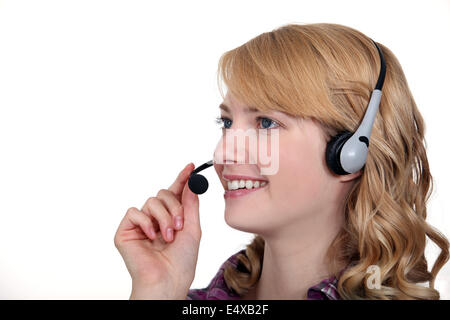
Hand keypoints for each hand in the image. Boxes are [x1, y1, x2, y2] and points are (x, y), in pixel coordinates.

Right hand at [114, 163, 200, 298]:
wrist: (168, 279)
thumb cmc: (182, 260)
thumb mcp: (192, 229)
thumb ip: (190, 205)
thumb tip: (191, 184)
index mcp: (172, 217)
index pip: (175, 193)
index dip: (182, 179)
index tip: (191, 166)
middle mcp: (155, 218)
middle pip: (163, 193)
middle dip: (174, 206)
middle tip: (179, 224)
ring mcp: (140, 224)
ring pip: (151, 201)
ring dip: (163, 217)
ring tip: (168, 236)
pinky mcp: (126, 231)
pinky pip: (134, 212)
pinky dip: (146, 222)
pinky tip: (151, 236)